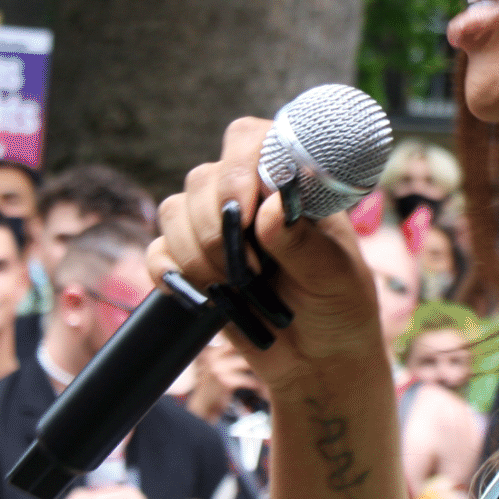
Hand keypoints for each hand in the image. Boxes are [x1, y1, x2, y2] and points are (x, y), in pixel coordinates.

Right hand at [147, 119, 383, 389]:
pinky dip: (173, 275)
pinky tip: (204, 298)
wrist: (320, 359)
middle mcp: (247, 195)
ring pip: (174, 211)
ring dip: (200, 255)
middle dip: (219, 228)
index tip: (247, 210)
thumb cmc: (340, 306)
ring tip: (241, 290)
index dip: (239, 166)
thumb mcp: (335, 275)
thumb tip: (271, 209)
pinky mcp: (190, 263)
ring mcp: (215, 227)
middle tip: (255, 271)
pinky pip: (158, 253)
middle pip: (203, 178)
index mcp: (289, 182)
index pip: (250, 139)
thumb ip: (304, 243)